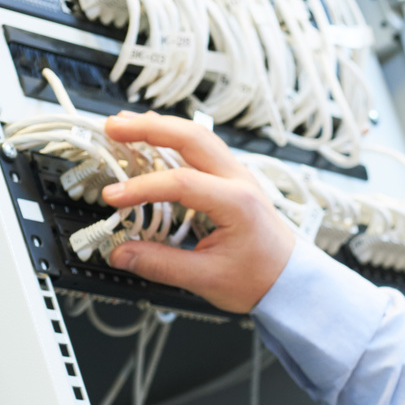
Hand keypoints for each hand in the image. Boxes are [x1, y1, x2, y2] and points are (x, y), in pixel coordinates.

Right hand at [98, 111, 295, 312]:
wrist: (290, 278)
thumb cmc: (261, 277)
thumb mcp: (208, 279)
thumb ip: (161, 265)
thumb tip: (120, 254)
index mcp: (238, 203)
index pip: (183, 183)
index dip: (143, 187)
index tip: (114, 198)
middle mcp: (240, 181)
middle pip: (193, 138)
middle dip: (151, 128)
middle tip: (113, 127)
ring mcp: (238, 176)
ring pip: (198, 136)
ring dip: (161, 127)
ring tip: (125, 125)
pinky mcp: (231, 179)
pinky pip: (202, 148)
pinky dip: (174, 138)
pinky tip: (152, 138)